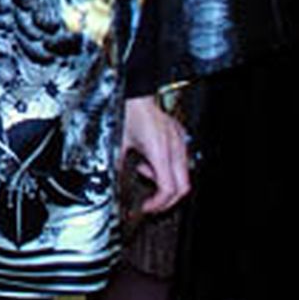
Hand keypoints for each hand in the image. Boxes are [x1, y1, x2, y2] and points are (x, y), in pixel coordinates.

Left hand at [122, 95, 189, 213]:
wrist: (136, 91)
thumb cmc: (128, 110)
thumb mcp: (118, 141)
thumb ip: (119, 162)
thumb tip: (115, 176)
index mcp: (160, 151)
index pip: (168, 188)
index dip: (158, 203)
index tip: (147, 207)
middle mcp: (174, 147)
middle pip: (183, 187)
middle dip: (167, 200)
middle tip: (152, 204)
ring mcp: (180, 141)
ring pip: (183, 175)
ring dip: (165, 181)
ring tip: (143, 169)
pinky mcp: (180, 137)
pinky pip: (180, 161)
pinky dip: (167, 167)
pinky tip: (150, 160)